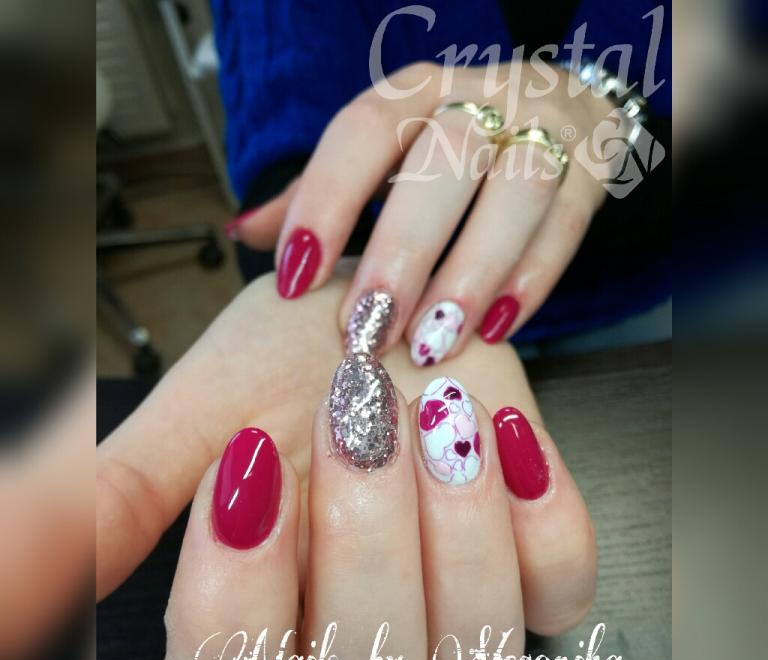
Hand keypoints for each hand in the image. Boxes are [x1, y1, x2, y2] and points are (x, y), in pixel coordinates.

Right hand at [97, 267, 595, 659]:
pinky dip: (542, 519)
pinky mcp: (534, 565)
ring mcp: (459, 613)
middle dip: (361, 546)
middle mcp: (362, 640)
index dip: (234, 597)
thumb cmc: (291, 361)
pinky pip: (562, 590)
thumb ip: (115, 497)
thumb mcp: (197, 412)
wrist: (385, 310)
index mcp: (263, 622)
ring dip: (458, 532)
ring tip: (436, 412)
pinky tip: (504, 436)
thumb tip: (17, 581)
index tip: (244, 460)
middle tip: (352, 411)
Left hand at [228, 61, 613, 362]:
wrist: (557, 105)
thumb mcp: (381, 150)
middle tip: (368, 331)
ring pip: (516, 191)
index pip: (362, 131)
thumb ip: (317, 192)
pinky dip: (531, 280)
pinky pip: (566, 224)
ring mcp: (544, 130)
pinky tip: (493, 330)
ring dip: (472, 273)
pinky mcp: (590, 172)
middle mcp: (479, 100)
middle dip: (403, 252)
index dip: (325, 202)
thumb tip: (244, 231)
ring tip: (433, 343)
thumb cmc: (448, 144)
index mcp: (414, 93)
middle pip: (445, 161)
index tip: (292, 282)